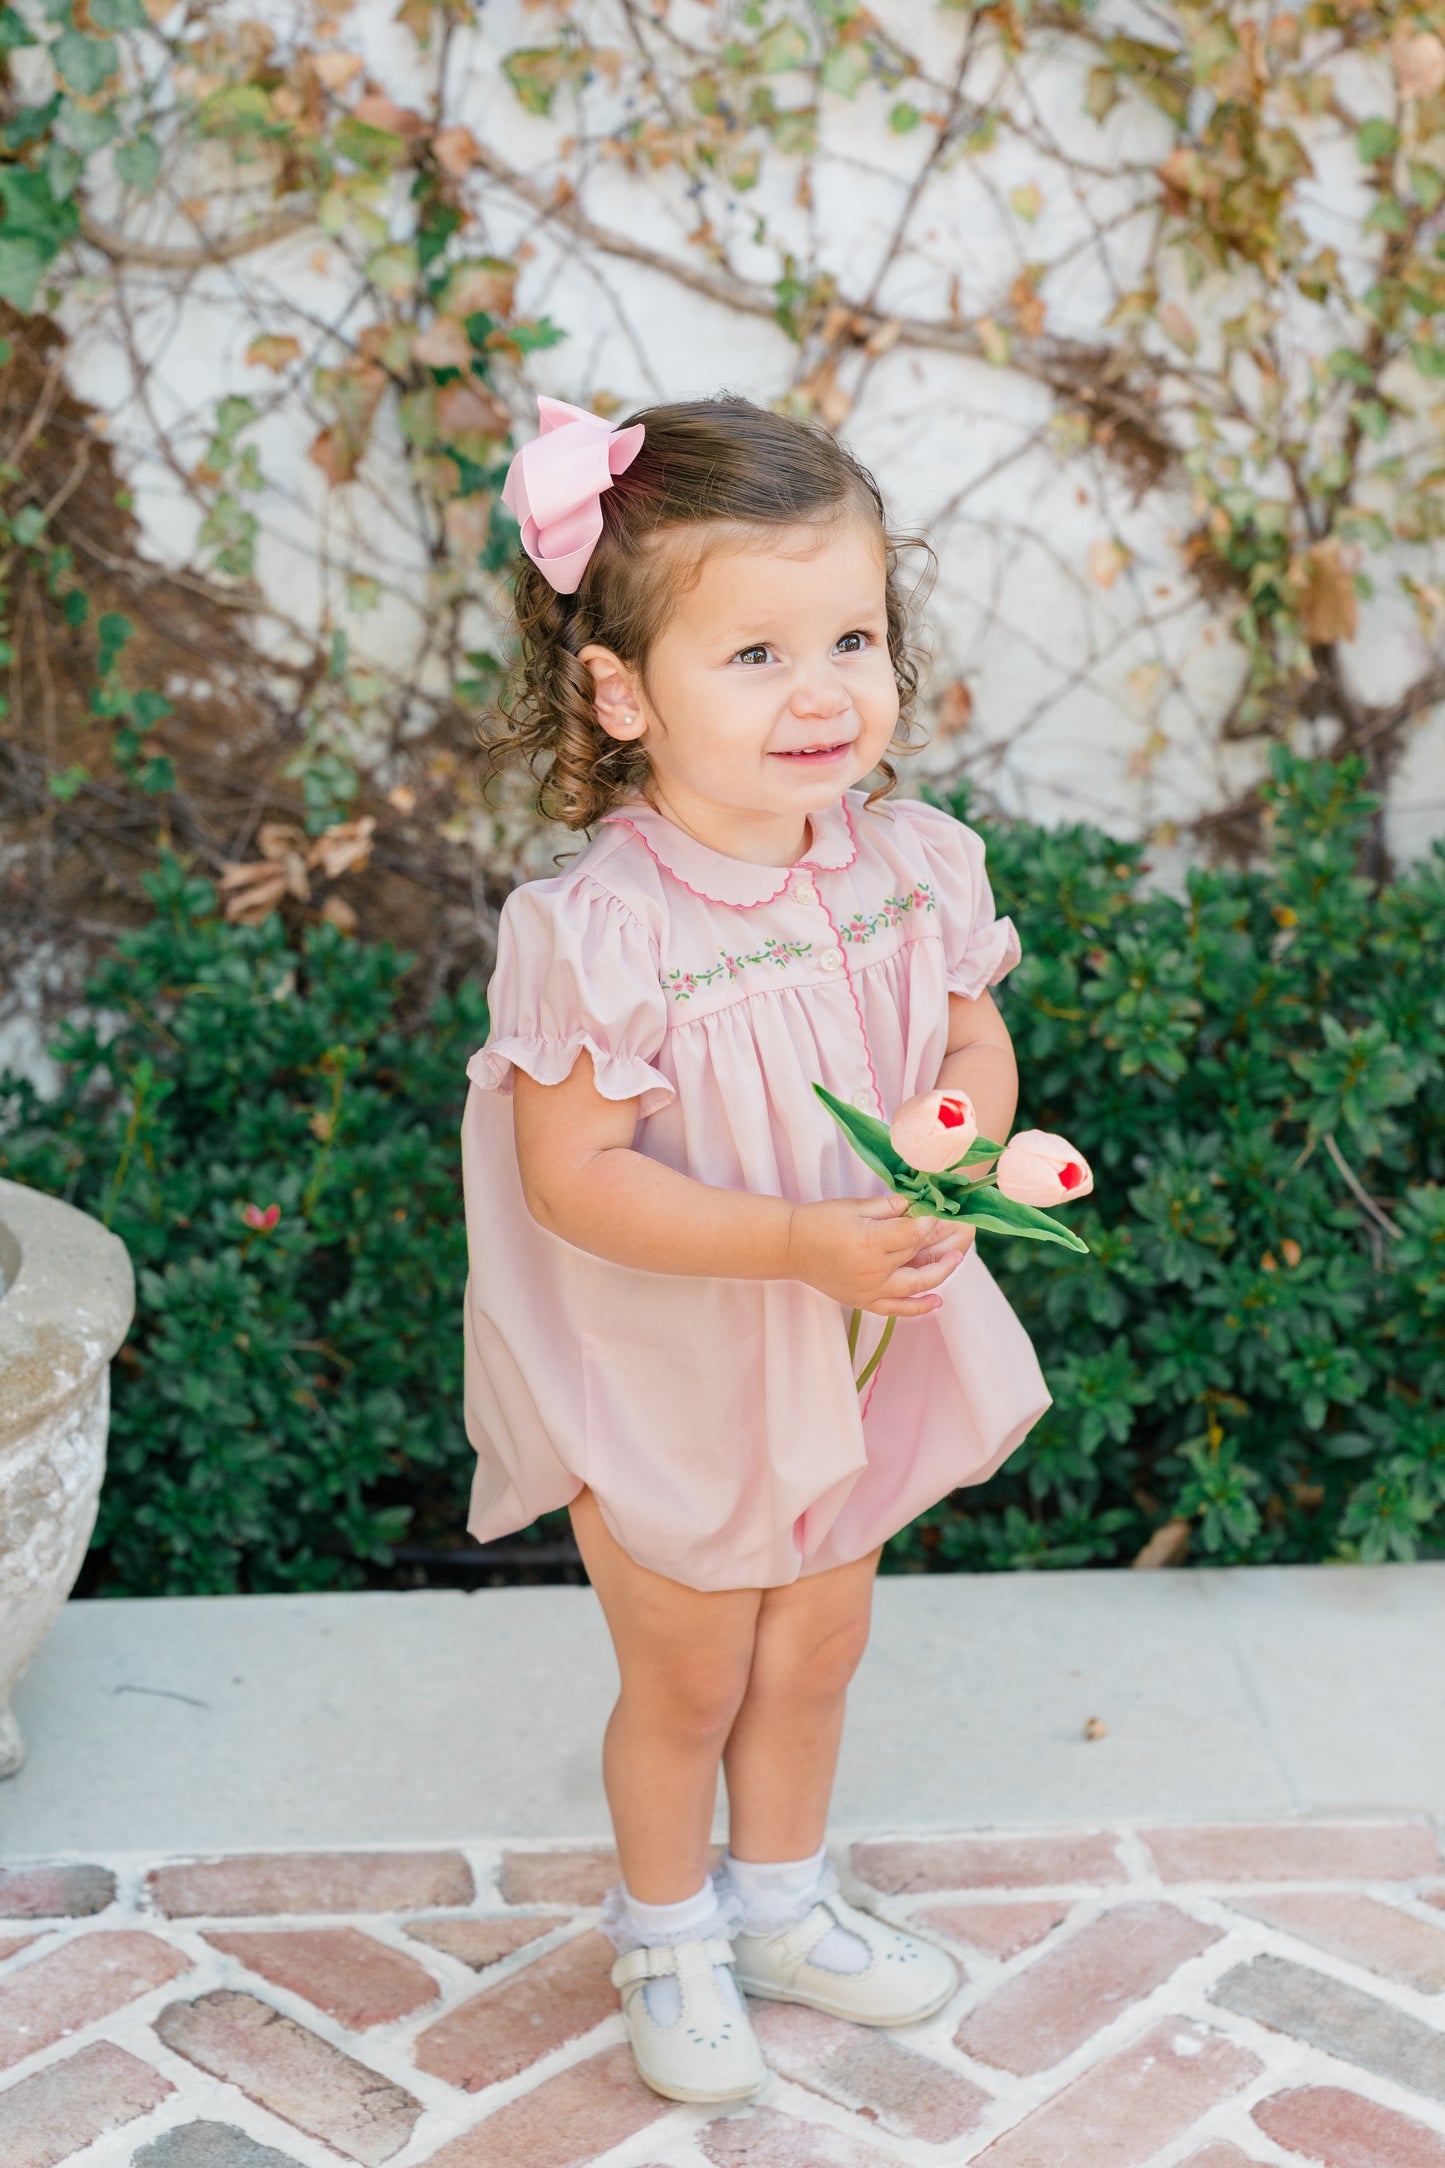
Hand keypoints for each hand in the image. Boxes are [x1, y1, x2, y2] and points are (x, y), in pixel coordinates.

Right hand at [785, 1194, 963, 1315]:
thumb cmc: (821, 1220)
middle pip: (916, 1255)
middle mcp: (873, 1269)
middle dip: (938, 1241)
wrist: (791, 1246)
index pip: (913, 1232)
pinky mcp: (863, 1301)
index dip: (929, 1222)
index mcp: (870, 1241)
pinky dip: (918, 1307)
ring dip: (939, 1273)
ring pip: (915, 1285)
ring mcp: (869, 1289)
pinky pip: (897, 1309)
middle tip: (958, 1231)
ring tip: (955, 1259)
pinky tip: (937, 1300)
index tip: (938, 1212)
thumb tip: (919, 1204)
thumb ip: (890, 1207)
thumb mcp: (856, 1206)